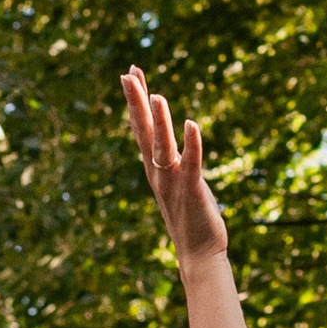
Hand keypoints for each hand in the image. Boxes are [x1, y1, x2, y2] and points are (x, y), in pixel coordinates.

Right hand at [123, 67, 229, 275]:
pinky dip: (191, 144)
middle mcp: (159, 173)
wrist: (198, 255)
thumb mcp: (177, 185)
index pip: (142, 128)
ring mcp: (174, 182)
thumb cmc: (191, 219)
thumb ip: (172, 165)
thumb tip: (172, 145)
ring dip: (160, 122)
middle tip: (128, 73)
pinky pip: (191, 164)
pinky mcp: (192, 191)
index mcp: (155, 169)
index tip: (132, 72)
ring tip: (156, 95)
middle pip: (144, 132)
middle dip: (136, 102)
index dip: (137, 100)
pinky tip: (191, 123)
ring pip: (163, 147)